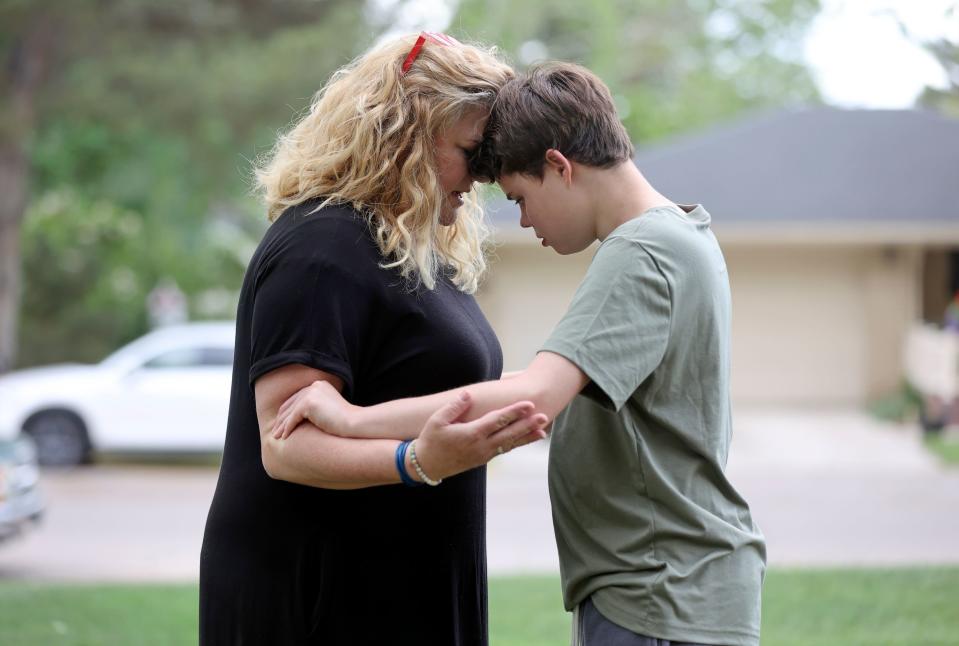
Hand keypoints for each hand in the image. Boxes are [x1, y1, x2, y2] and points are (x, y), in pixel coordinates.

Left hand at [272, 379, 354, 438]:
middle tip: (275, 432)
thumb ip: (315, 409)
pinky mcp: (308, 403)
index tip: (281, 424)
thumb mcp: (328, 410)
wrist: (354, 423)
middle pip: (291, 404)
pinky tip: (284, 437)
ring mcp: (311, 393)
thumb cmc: (344, 422)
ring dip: (282, 426)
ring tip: (276, 437)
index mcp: (319, 385)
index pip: (297, 398)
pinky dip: (287, 428)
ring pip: (290, 412)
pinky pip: (293, 418)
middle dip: (281, 419)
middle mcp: (314, 386)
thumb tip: (299, 418)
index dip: (288, 412)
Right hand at [411, 390, 548, 481]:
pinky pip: (504, 450)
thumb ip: (454, 407)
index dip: (514, 412)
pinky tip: (526, 439)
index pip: (498, 421)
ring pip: (510, 444)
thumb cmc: (430, 440)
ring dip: (526, 437)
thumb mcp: (437, 421)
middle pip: (509, 434)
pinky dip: (517, 444)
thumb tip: (469, 394)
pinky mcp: (483, 459)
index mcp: (471, 434)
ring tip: (543, 431)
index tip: (528, 404)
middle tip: (544, 417)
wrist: (426, 466)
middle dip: (528, 425)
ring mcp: (484, 454)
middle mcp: (481, 446)